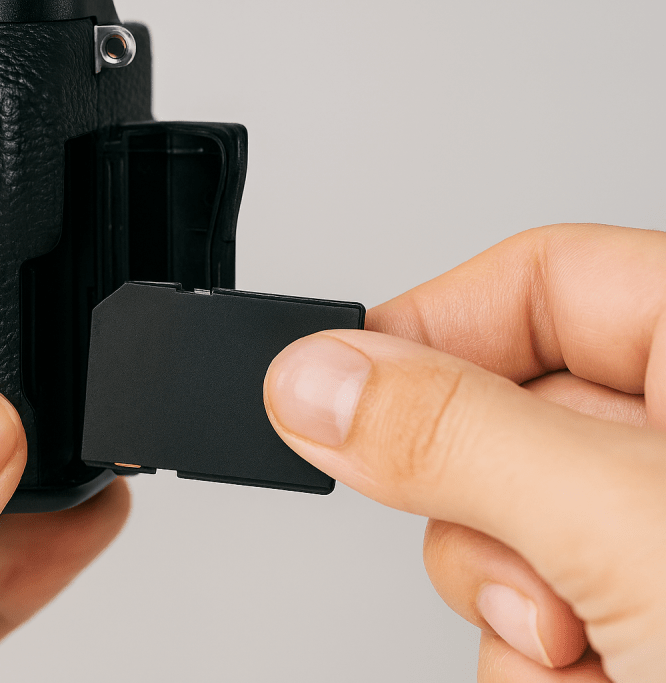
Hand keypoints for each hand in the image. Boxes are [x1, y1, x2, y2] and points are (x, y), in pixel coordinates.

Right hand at [263, 224, 665, 681]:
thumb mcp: (629, 528)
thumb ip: (458, 437)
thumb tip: (315, 379)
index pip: (543, 279)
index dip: (433, 325)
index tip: (341, 389)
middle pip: (498, 416)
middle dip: (478, 511)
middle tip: (519, 565)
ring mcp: (656, 530)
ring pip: (496, 526)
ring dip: (500, 604)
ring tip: (580, 653)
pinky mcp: (638, 611)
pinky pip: (524, 610)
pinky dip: (532, 661)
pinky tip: (595, 681)